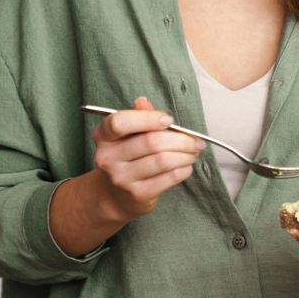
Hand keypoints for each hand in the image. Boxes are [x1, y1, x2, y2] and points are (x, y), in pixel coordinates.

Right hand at [91, 97, 204, 220]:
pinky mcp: (137, 194)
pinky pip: (168, 178)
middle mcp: (108, 157)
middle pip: (150, 142)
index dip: (148, 119)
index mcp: (103, 136)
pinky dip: (183, 170)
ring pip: (162, 160)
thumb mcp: (127, 135)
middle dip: (181, 140)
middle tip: (195, 141)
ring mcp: (121, 178)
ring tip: (193, 153)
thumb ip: (137, 117)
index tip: (169, 120)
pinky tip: (186, 166)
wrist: (116, 195)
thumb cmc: (127, 158)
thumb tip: (143, 102)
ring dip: (185, 155)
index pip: (120, 122)